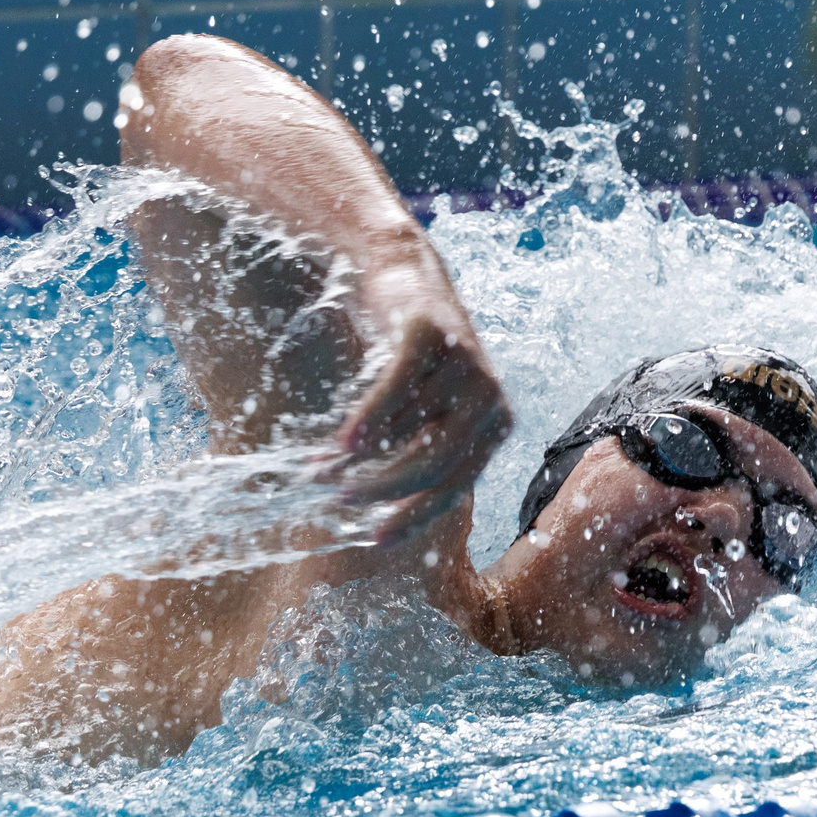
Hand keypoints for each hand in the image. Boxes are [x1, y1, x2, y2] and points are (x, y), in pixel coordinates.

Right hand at [331, 306, 511, 546]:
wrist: (407, 276)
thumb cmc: (413, 358)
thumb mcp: (428, 410)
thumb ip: (420, 451)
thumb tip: (379, 512)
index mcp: (496, 425)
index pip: (456, 486)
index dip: (414, 516)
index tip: (376, 540)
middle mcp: (490, 397)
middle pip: (434, 465)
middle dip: (381, 489)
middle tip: (338, 497)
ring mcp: (465, 364)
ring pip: (407, 430)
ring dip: (357, 457)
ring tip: (320, 466)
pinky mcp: (431, 336)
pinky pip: (396, 390)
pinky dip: (368, 420)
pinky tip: (342, 444)